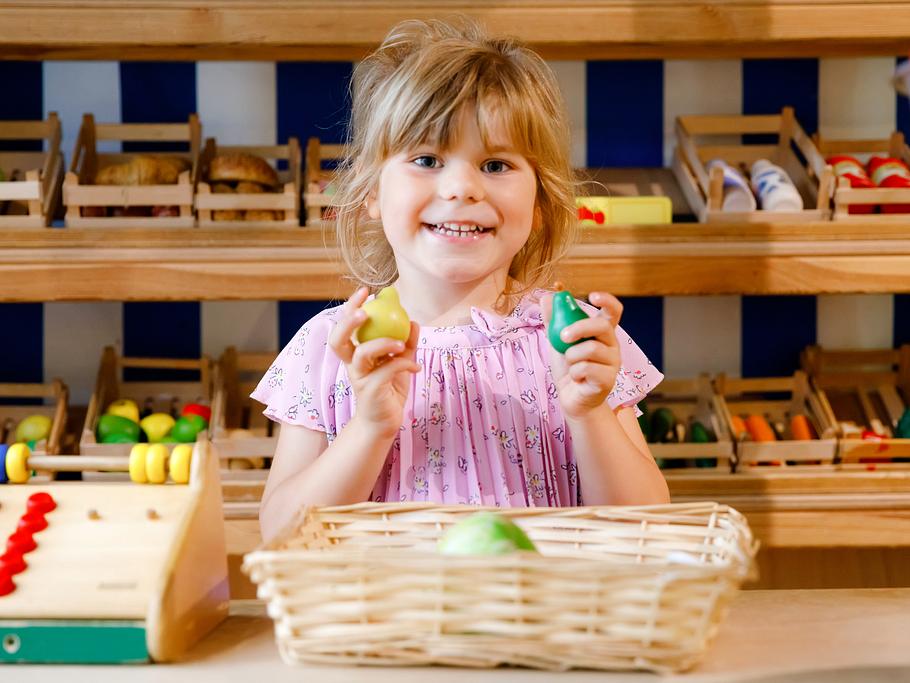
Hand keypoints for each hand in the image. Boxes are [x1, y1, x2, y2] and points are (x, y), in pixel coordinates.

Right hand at [328, 287, 420, 436]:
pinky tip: (416, 367)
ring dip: (382, 343)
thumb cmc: (390, 390)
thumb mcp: (400, 363)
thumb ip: (406, 343)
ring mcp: (359, 378)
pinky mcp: (370, 391)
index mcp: (356, 354)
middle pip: (338, 340)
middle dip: (349, 322)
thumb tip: (414, 321)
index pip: (345, 327)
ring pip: (362, 354)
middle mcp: (353, 365)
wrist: (386, 422)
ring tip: (401, 343)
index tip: (365, 292)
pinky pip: (387, 371)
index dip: (350, 308)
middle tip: (367, 311)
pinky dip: (405, 364)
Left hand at [541, 290, 622, 419]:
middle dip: (579, 327)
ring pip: (591, 349)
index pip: (613, 311)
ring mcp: (613, 363)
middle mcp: (612, 345)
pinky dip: (574, 373)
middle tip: (562, 336)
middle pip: (602, 326)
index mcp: (602, 333)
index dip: (606, 300)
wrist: (570, 398)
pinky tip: (577, 379)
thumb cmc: (568, 368)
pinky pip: (586, 368)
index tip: (592, 295)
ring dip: (571, 356)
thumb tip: (546, 297)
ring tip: (571, 365)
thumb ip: (553, 320)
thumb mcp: (557, 341)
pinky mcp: (608, 380)